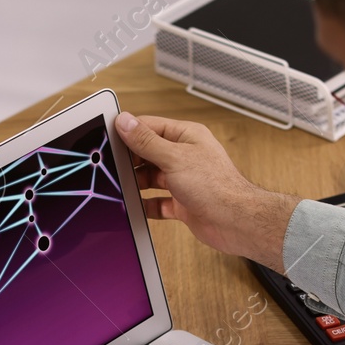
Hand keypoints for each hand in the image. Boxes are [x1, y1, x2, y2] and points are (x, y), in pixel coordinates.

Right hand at [115, 112, 299, 271]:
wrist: (236, 222)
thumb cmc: (216, 187)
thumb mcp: (174, 158)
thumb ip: (147, 141)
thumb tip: (125, 122)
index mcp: (187, 137)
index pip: (150, 127)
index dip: (129, 132)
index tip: (108, 137)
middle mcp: (185, 157)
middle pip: (149, 153)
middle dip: (131, 161)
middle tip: (111, 166)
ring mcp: (184, 181)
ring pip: (152, 178)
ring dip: (137, 184)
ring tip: (120, 187)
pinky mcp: (183, 203)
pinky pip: (157, 202)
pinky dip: (146, 205)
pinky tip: (135, 207)